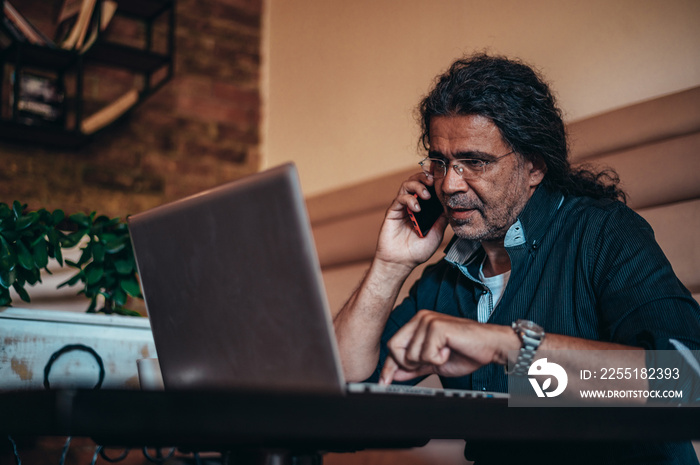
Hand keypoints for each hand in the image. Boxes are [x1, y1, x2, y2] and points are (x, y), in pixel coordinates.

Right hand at [375, 174, 448, 271]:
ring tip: (426, 195)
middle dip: (426, 177)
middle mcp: (413, 204)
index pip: (430, 188)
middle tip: (434, 181)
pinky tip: (416, 208)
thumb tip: (452, 205)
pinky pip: (400, 198)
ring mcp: (402, 207)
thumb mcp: (437, 233)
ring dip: (418, 185)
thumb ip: (443, 218)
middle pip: (418, 181)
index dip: (436, 181)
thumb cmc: (417, 251)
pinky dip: (409, 199)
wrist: (401, 262)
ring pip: (407, 185)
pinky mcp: (393, 211)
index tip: (445, 178)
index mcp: (425, 208)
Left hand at [379, 310, 514, 384]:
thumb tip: (394, 374)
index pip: (393, 345)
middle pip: (394, 348)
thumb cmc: (466, 352)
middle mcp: (420, 318)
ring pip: (410, 354)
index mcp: (418, 324)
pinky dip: (438, 360)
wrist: (490, 347)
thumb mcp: (434, 363)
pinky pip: (425, 354)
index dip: (389, 366)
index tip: (384, 382)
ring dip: (428, 362)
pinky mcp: (436, 326)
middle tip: (430, 362)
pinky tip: (449, 350)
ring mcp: (427, 320)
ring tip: (444, 353)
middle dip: (408, 364)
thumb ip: (414, 367)